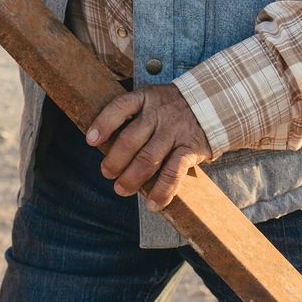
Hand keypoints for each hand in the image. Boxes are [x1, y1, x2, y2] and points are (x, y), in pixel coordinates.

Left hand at [86, 83, 212, 211]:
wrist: (211, 102)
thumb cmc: (170, 106)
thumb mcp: (151, 99)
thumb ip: (133, 116)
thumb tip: (103, 143)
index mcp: (145, 98)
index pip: (120, 107)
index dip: (103, 124)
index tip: (90, 141)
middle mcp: (158, 114)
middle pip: (130, 140)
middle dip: (115, 161)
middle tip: (107, 173)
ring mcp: (174, 131)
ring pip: (148, 159)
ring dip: (131, 178)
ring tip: (121, 189)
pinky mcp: (190, 149)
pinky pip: (173, 173)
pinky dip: (162, 191)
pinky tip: (152, 204)